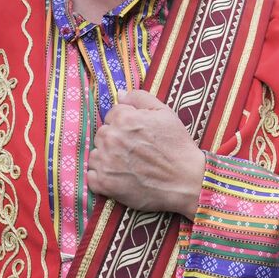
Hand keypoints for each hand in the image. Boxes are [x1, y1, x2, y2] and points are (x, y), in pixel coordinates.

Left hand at [86, 90, 205, 218]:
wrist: (186, 181)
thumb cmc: (177, 146)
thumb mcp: (165, 113)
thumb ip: (140, 98)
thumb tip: (119, 94)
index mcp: (124, 118)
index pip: (112, 115)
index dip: (125, 124)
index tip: (137, 136)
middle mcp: (112, 138)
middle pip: (102, 134)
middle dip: (115, 141)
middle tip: (134, 152)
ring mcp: (106, 162)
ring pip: (96, 155)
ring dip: (107, 159)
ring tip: (127, 166)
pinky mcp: (105, 184)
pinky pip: (92, 177)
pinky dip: (102, 178)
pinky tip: (118, 178)